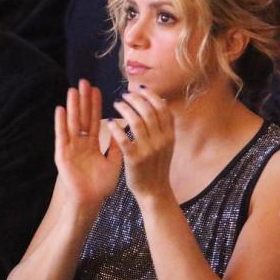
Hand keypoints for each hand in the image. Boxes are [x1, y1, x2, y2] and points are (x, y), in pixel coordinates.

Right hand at [54, 80, 121, 210]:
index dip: (95, 105)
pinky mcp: (62, 154)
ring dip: (73, 106)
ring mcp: (70, 147)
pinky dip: (60, 123)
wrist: (90, 202)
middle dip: (83, 100)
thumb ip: (117, 146)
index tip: (97, 89)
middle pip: (82, 117)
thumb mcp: (113, 163)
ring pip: (72, 122)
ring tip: (73, 90)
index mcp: (92, 144)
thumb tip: (123, 129)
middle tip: (84, 81)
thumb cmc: (101, 186)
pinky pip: (62, 136)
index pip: (94, 119)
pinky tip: (61, 109)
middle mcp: (80, 143)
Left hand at [109, 86, 174, 205]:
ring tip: (117, 104)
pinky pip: (124, 139)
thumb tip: (161, 100)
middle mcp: (161, 140)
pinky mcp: (135, 159)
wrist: (155, 191)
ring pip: (136, 121)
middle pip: (149, 111)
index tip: (139, 88)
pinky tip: (110, 122)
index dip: (150, 95)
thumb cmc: (157, 165)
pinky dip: (116, 128)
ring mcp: (148, 149)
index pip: (162, 107)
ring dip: (125, 109)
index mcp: (169, 135)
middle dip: (135, 98)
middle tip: (125, 95)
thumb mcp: (167, 144)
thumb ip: (164, 124)